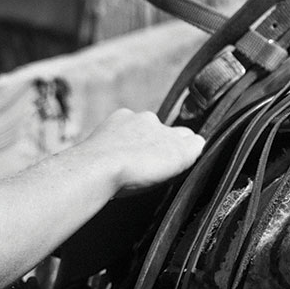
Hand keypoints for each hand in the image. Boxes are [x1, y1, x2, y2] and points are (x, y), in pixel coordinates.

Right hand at [70, 109, 203, 192]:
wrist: (99, 167)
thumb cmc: (92, 167)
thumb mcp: (101, 150)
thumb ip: (114, 147)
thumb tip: (116, 158)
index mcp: (124, 117)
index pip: (146, 126)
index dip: (146, 143)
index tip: (140, 157)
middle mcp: (147, 119)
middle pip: (167, 129)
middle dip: (165, 144)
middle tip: (153, 165)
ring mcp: (165, 132)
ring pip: (183, 137)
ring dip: (178, 151)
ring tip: (166, 170)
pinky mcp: (183, 148)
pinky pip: (197, 146)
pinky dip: (192, 156)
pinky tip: (182, 169)